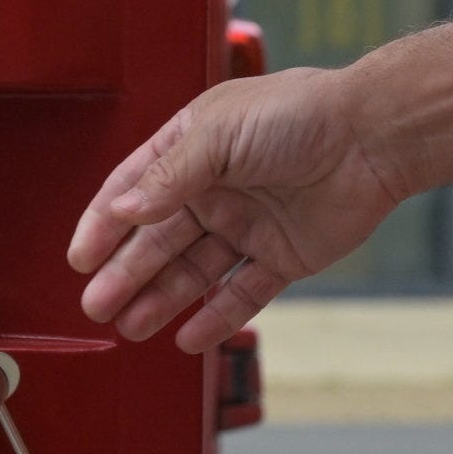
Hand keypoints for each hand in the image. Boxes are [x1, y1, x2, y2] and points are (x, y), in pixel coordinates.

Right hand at [67, 66, 413, 352]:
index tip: (80, 258)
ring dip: (161, 299)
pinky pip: (243, 293)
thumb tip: (122, 210)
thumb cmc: (296, 116)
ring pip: (194, 272)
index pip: (134, 190)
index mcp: (193, 149)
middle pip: (159, 240)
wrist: (372, 138)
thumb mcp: (219, 135)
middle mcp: (216, 190)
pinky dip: (217, 317)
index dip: (104, 224)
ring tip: (131, 326)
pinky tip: (188, 337)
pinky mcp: (283, 256)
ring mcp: (249, 225)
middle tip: (96, 306)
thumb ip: (168, 177)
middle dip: (126, 274)